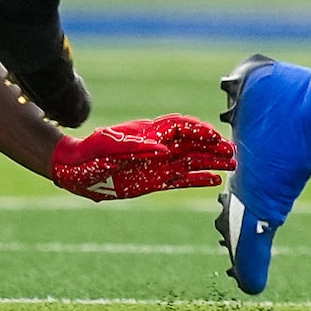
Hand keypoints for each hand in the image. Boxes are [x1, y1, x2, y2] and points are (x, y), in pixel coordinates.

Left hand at [49, 113, 233, 200]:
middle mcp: (157, 147)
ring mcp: (158, 164)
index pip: (180, 128)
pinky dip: (199, 179)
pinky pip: (182, 179)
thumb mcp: (108, 146)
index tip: (214, 136)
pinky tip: (215, 182)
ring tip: (233, 164)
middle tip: (234, 151)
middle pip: (191, 143)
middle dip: (212, 145)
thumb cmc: (90, 153)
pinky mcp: (155, 181)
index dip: (198, 130)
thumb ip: (135, 147)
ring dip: (212, 161)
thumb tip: (162, 150)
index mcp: (148, 134)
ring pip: (192, 161)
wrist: (76, 170)